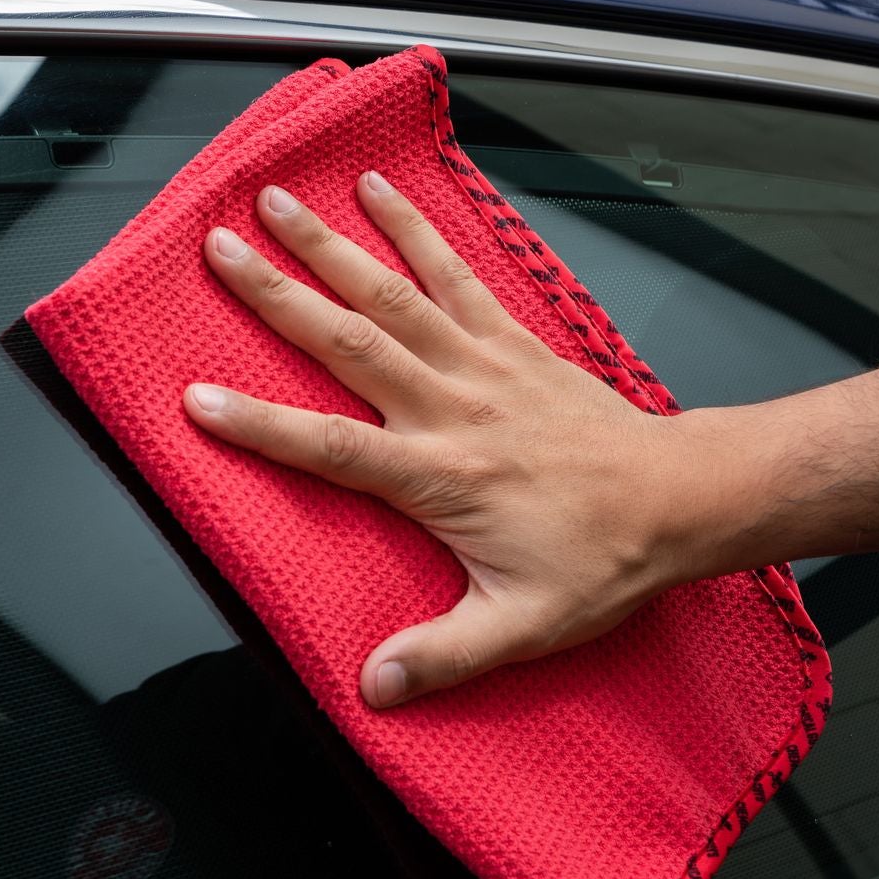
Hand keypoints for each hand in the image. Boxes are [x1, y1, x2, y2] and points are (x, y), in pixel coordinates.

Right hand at [184, 171, 738, 707]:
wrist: (681, 500)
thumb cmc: (605, 558)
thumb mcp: (524, 626)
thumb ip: (442, 656)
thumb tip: (373, 687)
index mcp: (441, 476)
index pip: (331, 448)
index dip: (262, 426)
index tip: (197, 400)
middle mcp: (453, 407)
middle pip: (349, 341)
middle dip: (277, 293)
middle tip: (217, 248)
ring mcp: (483, 365)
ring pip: (393, 293)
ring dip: (331, 243)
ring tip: (277, 199)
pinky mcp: (513, 342)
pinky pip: (457, 275)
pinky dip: (418, 229)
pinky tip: (384, 190)